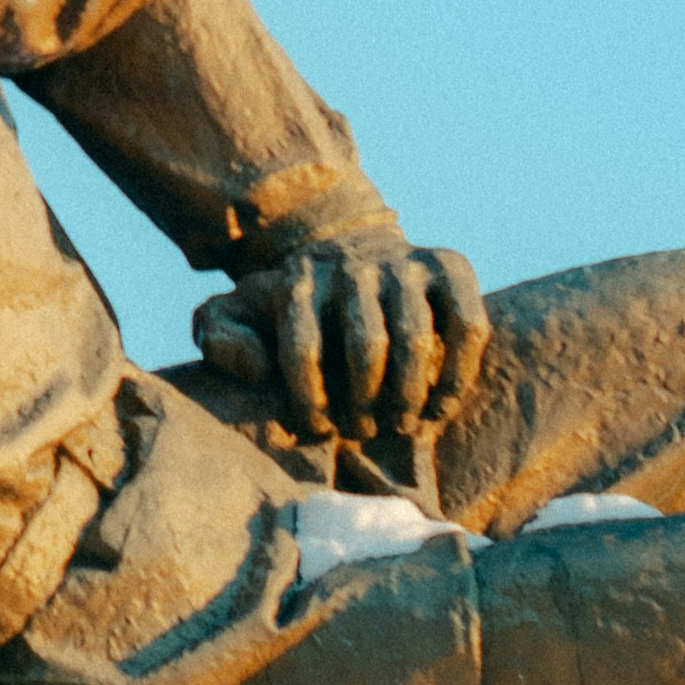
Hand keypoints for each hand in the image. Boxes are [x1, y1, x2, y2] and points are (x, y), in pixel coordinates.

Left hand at [198, 239, 488, 454]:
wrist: (352, 252)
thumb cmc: (294, 306)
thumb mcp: (239, 312)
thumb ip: (218, 334)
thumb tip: (254, 364)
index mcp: (300, 279)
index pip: (301, 345)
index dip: (310, 399)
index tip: (317, 429)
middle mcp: (353, 265)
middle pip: (364, 345)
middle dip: (364, 403)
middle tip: (363, 432)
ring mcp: (405, 263)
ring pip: (416, 337)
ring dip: (408, 396)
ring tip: (400, 427)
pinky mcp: (452, 266)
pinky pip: (467, 325)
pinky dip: (457, 375)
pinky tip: (439, 407)